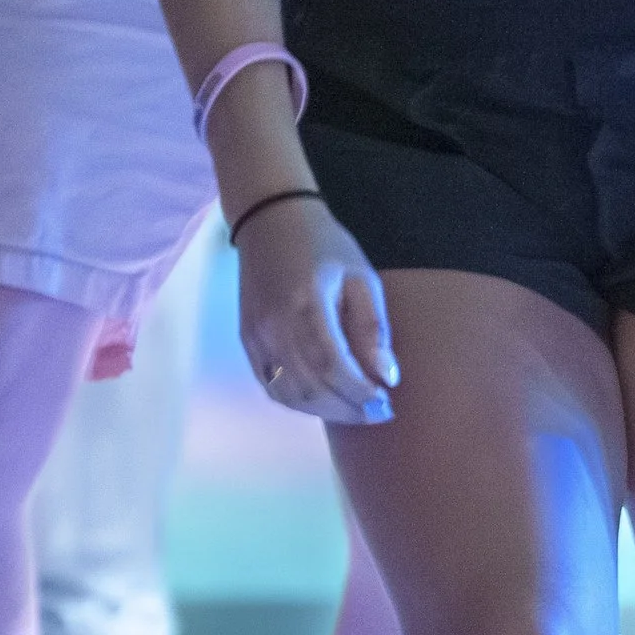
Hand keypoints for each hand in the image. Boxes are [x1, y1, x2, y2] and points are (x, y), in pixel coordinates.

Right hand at [236, 195, 398, 424]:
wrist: (270, 221)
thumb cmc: (324, 244)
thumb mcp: (360, 276)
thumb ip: (372, 328)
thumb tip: (387, 377)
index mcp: (306, 304)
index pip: (333, 366)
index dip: (359, 393)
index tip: (385, 403)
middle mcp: (275, 326)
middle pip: (311, 387)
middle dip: (347, 408)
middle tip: (376, 413)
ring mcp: (256, 336)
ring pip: (289, 394)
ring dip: (325, 411)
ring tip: (353, 409)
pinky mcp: (247, 341)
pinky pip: (271, 386)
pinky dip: (299, 402)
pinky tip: (323, 400)